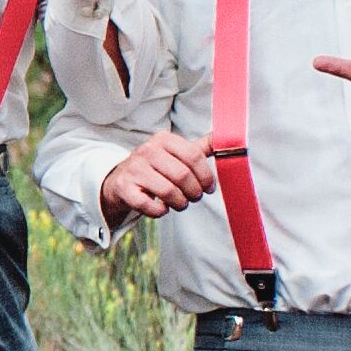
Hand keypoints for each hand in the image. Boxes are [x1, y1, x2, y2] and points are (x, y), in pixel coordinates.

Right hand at [100, 131, 216, 225]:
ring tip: (181, 204)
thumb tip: (230, 139)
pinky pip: (150, 205)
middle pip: (182, 175)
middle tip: (195, 197)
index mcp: (163, 139)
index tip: (210, 188)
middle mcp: (147, 150)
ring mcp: (134, 169)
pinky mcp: (124, 188)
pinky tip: (162, 208)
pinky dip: (160, 211)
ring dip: (180, 203)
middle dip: (194, 192)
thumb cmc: (156, 168)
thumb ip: (200, 149)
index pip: (194, 156)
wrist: (121, 180)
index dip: (206, 176)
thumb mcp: (176, 154)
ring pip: (168, 191)